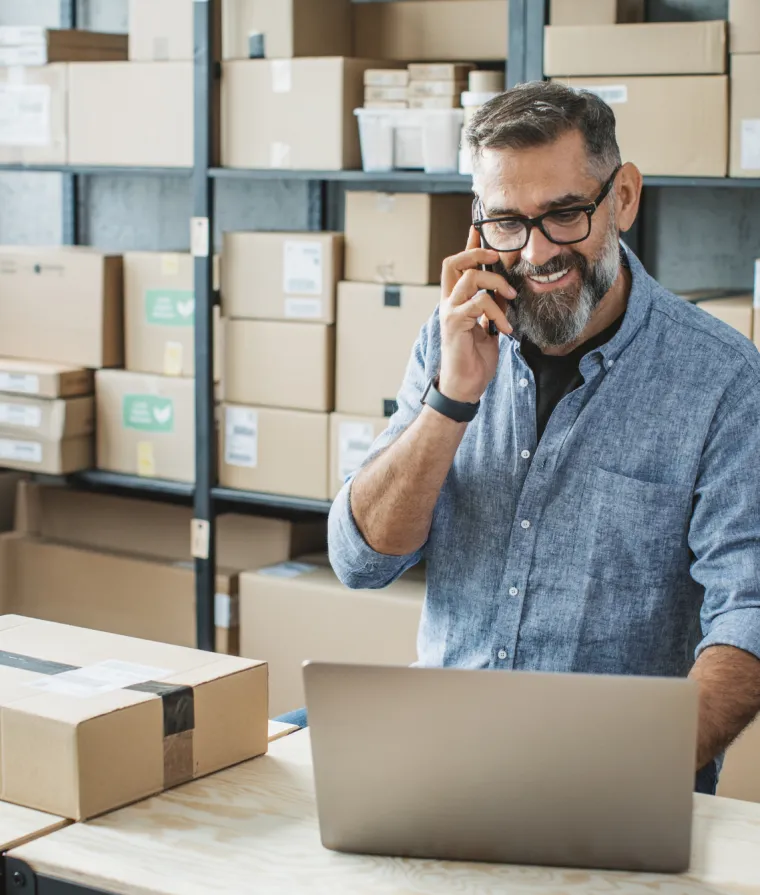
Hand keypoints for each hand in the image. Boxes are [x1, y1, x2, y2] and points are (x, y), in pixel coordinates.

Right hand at [438, 227, 514, 403]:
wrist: (465, 386)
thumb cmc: (475, 360)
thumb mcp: (489, 327)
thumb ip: (493, 307)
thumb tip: (507, 291)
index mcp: (456, 301)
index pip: (459, 265)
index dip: (470, 245)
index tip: (479, 228)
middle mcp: (448, 302)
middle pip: (453, 262)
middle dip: (477, 252)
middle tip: (499, 258)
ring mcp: (449, 312)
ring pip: (470, 277)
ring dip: (495, 283)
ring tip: (511, 299)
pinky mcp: (454, 324)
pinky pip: (479, 304)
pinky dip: (497, 312)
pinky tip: (505, 329)